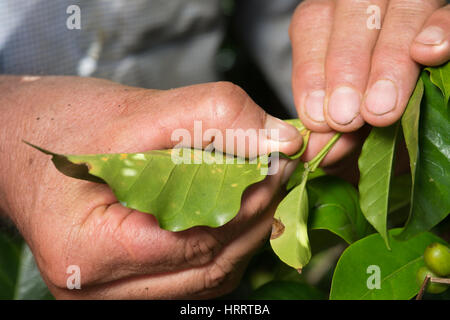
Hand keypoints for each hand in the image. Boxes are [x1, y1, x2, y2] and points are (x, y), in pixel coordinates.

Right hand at [0, 76, 354, 298]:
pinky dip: (222, 246)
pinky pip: (191, 278)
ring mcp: (112, 292)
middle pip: (204, 268)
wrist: (22, 145)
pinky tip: (237, 214)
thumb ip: (210, 119)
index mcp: (88, 251)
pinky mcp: (127, 283)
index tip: (273, 167)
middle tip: (277, 176)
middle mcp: (97, 288)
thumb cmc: (63, 127)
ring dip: (243, 235)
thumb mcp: (135, 113)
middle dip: (252, 220)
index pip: (190, 243)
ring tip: (264, 192)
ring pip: (204, 280)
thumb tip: (280, 139)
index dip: (242, 206)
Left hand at [290, 0, 448, 132]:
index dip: (312, 73)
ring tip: (380, 109)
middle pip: (355, 15)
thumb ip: (329, 129)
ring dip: (388, 61)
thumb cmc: (366, 108)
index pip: (312, 27)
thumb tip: (316, 150)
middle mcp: (367, 3)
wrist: (404, 106)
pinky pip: (448, 14)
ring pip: (401, 12)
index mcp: (331, 19)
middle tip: (346, 117)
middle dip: (347, 69)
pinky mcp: (446, 14)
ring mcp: (411, 4)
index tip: (317, 117)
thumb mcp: (345, 118)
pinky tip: (427, 53)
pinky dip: (440, 31)